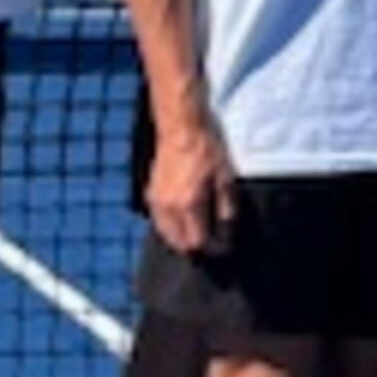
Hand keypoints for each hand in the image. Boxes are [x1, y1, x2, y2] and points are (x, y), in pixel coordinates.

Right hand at [144, 117, 237, 255]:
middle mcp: (169, 208)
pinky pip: (159, 222)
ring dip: (181, 240)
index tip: (224, 246)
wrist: (182, 128)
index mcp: (189, 204)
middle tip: (212, 242)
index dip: (213, 248)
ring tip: (198, 234)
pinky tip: (182, 222)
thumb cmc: (207, 150)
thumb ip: (226, 208)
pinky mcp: (151, 193)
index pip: (198, 241)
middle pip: (180, 244)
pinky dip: (170, 228)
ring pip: (166, 235)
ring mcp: (157, 201)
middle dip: (197, 247)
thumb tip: (226, 230)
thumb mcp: (225, 178)